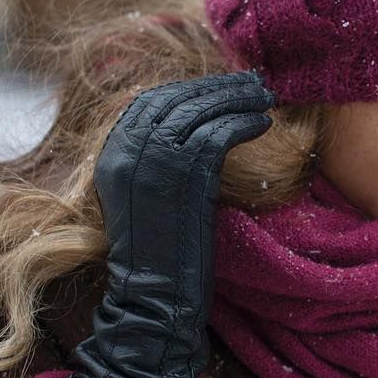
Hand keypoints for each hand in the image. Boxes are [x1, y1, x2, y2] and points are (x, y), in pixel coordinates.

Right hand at [94, 71, 273, 324]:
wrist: (154, 294)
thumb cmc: (158, 257)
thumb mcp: (144, 199)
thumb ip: (153, 163)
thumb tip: (188, 133)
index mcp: (112, 154)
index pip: (151, 101)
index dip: (188, 89)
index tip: (220, 87)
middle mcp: (128, 151)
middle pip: (177, 99)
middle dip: (217, 87)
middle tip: (251, 83)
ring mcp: (155, 160)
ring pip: (201, 112)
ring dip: (237, 100)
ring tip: (264, 98)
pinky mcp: (185, 175)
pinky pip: (218, 134)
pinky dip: (243, 124)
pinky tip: (262, 123)